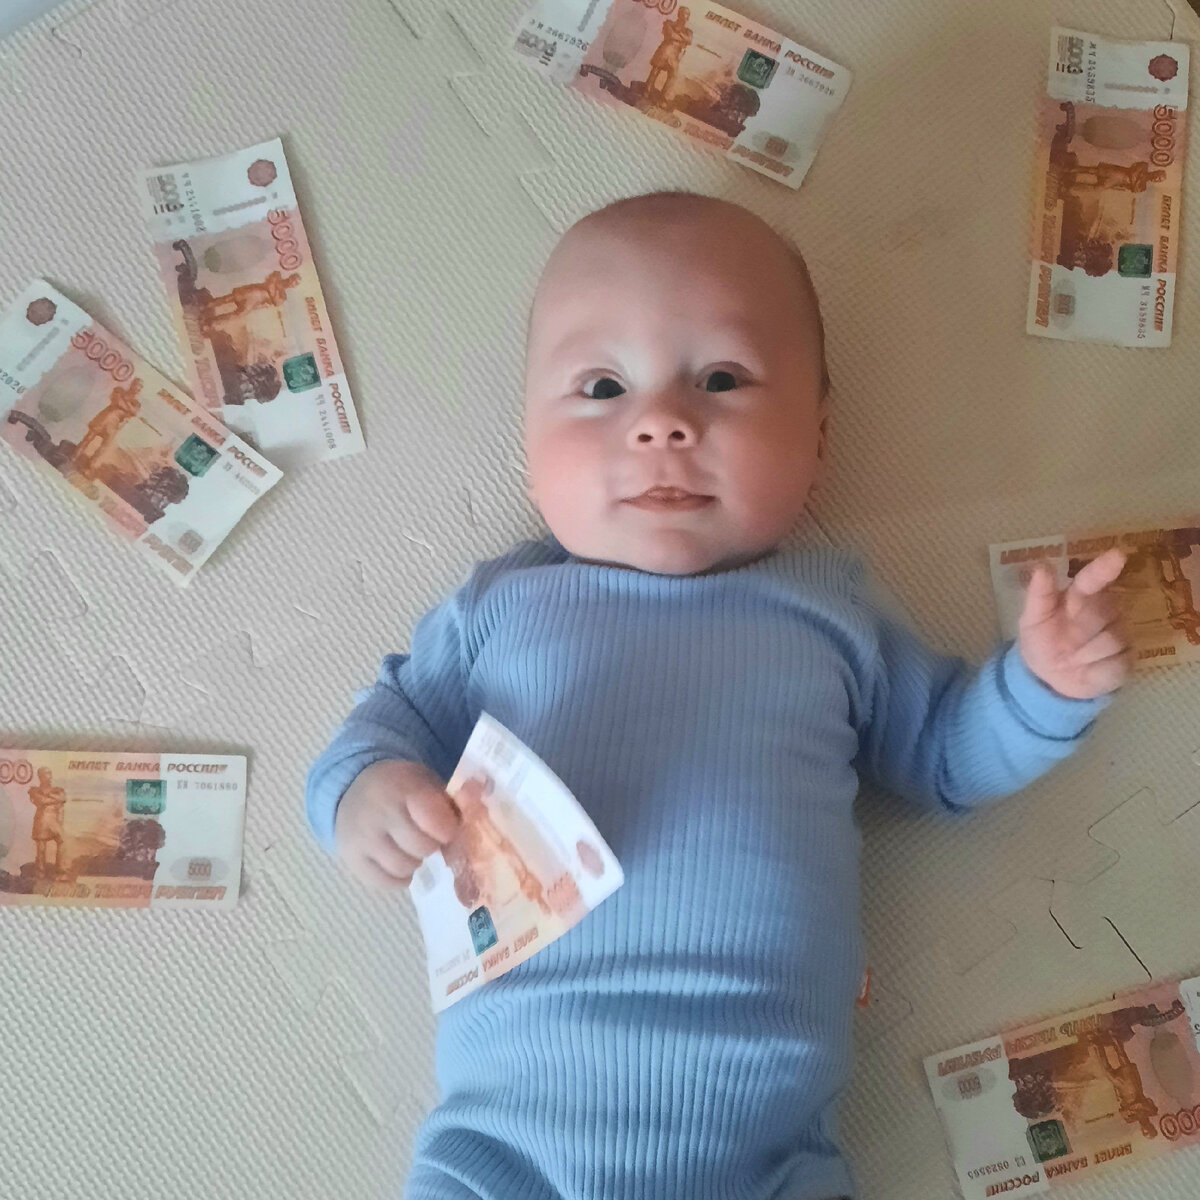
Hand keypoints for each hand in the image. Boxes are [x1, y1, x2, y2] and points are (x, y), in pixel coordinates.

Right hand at [334, 760, 460, 891]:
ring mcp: (362, 838)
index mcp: (404, 788)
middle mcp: (379, 813)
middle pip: (422, 848)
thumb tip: (478, 825)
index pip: (435, 821)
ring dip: (415, 862)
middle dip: (431, 845)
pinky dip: (398, 878)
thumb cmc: (401, 789)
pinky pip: (385, 883)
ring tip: (411, 848)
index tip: (447, 828)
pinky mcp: (351, 859)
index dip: (447, 829)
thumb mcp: (425, 782)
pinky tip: (398, 860)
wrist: (352, 789)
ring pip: (404, 868)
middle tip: (428, 838)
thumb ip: (450, 802)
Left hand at [1018, 547, 1132, 699]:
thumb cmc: (1042, 638)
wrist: (1050, 675)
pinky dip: (1093, 672)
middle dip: (1078, 630)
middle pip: (1101, 613)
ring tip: (1071, 658)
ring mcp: (1121, 635)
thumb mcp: (1032, 619)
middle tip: (1061, 642)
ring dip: (1083, 654)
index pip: (1093, 580)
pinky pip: (1114, 666)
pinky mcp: (1128, 661)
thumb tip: (1042, 567)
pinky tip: (1086, 670)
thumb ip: (1038, 594)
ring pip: (1109, 641)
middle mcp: (1107, 610)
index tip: (1117, 556)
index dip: (1103, 569)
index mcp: (1082, 595)